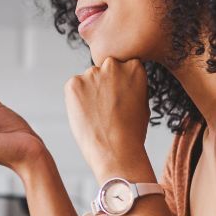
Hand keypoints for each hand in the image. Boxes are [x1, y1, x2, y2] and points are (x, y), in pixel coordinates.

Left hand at [64, 58, 153, 179]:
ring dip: (89, 93)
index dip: (119, 85)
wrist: (116, 150)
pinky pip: (73, 88)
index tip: (119, 99)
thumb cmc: (132, 132)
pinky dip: (76, 100)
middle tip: (106, 109)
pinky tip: (87, 116)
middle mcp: (112, 65)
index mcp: (134, 67)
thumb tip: (120, 81)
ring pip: (88, 80)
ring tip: (97, 115)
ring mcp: (92, 73)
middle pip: (104, 71)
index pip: (122, 68)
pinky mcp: (73, 83)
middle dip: (103, 85)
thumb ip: (130, 85)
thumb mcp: (142, 102)